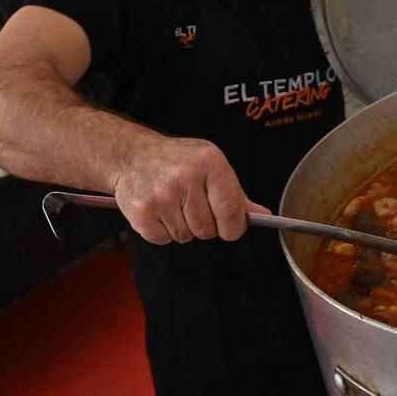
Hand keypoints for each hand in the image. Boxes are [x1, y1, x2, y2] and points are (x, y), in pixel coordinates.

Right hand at [114, 136, 269, 243]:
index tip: (230, 226)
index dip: (234, 226)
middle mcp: (185, 177)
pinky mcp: (142, 212)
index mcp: (210, 162)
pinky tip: (159, 210)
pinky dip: (163, 231)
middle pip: (208, 230)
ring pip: (186, 237)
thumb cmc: (178, 161)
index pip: (231, 210)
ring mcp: (161, 195)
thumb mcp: (211, 166)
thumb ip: (236, 194)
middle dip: (204, 224)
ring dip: (182, 227)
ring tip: (173, 204)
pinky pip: (164, 240)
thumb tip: (263, 215)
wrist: (133, 155)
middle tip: (191, 205)